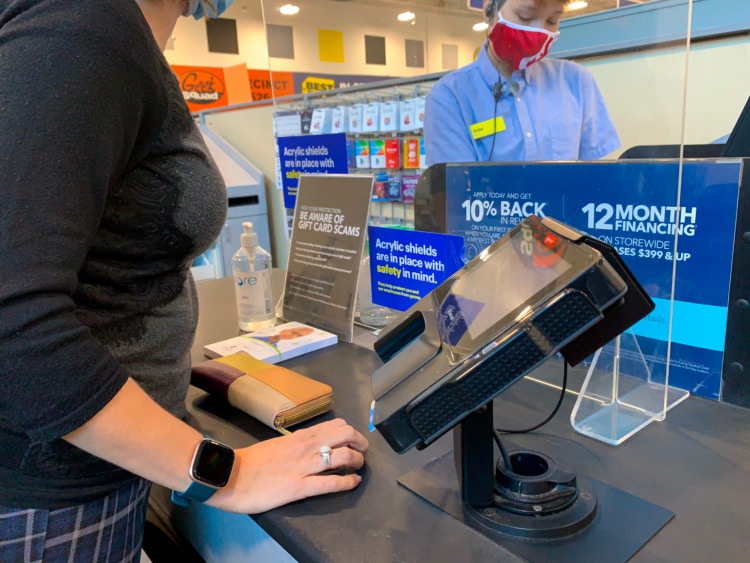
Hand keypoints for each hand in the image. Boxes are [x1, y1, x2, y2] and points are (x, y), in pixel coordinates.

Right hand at [208, 418, 368, 513]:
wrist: (229, 475)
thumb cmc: (251, 462)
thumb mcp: (278, 444)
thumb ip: (297, 443)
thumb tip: (311, 443)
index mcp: (301, 436)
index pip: (336, 425)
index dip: (351, 432)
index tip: (354, 440)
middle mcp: (306, 447)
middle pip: (346, 434)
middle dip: (361, 443)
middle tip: (362, 452)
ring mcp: (304, 466)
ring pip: (343, 456)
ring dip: (358, 461)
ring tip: (359, 467)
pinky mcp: (299, 486)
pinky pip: (331, 483)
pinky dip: (348, 483)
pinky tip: (353, 483)